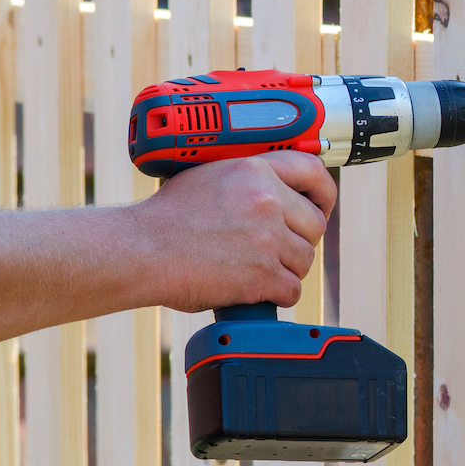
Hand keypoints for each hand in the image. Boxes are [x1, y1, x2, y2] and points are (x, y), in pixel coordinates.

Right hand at [131, 152, 336, 313]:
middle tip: (278, 249)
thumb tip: (279, 191)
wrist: (140, 250)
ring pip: (304, 260)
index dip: (324, 193)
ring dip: (286, 269)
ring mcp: (267, 238)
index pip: (314, 173)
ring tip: (257, 270)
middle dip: (300, 240)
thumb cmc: (167, 218)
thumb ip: (250, 180)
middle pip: (315, 224)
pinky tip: (256, 291)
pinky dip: (277, 295)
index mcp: (256, 170)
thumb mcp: (212, 175)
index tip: (322, 206)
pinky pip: (292, 289)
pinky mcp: (262, 274)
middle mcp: (268, 200)